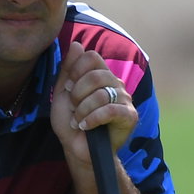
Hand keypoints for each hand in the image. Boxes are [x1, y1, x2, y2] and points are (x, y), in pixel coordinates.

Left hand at [51, 40, 136, 164]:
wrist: (78, 149)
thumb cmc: (72, 122)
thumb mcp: (63, 93)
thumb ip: (68, 69)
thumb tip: (76, 44)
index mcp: (101, 75)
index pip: (91, 57)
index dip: (76, 70)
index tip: (68, 88)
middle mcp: (115, 84)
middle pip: (95, 75)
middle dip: (77, 93)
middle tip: (73, 107)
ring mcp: (124, 99)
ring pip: (101, 94)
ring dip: (82, 109)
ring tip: (78, 120)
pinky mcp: (130, 116)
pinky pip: (110, 110)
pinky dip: (92, 119)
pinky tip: (85, 126)